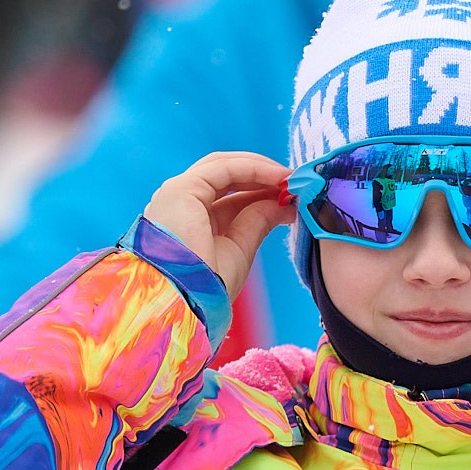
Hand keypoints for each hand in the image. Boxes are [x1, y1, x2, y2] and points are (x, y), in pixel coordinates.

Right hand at [143, 152, 293, 299]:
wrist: (185, 302)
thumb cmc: (206, 287)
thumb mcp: (239, 250)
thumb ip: (257, 221)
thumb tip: (283, 204)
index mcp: (189, 222)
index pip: (228, 196)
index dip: (260, 191)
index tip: (290, 197)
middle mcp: (179, 204)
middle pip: (224, 176)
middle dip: (260, 177)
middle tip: (293, 184)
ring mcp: (177, 194)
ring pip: (223, 167)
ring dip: (260, 169)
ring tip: (290, 179)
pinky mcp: (181, 189)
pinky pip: (224, 168)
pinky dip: (254, 168)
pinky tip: (279, 177)